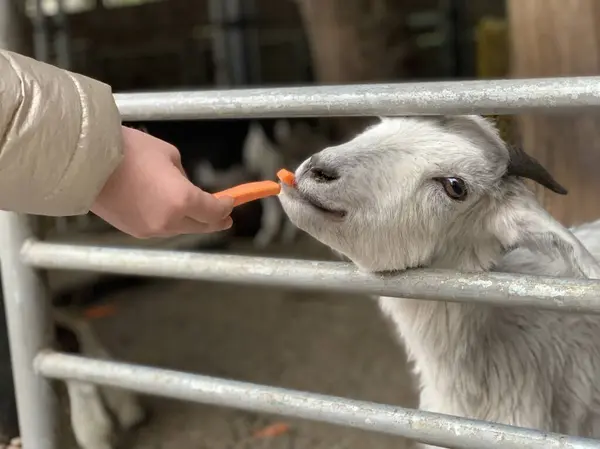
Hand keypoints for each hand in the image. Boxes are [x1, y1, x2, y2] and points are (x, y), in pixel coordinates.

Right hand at [91, 126, 233, 237]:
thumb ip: (183, 177)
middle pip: (200, 226)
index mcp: (183, 200)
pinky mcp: (134, 231)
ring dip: (191, 221)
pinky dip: (170, 221)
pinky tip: (170, 212)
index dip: (225, 207)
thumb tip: (185, 187)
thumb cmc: (128, 151)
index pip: (213, 210)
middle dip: (214, 221)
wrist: (85, 163)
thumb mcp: (168, 155)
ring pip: (180, 228)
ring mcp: (151, 230)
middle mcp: (170, 221)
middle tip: (224, 218)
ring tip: (197, 212)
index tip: (232, 203)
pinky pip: (160, 228)